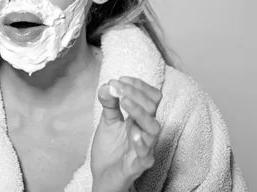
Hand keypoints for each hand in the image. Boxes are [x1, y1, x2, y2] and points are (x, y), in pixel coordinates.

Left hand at [90, 77, 161, 191]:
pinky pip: (146, 156)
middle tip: (118, 87)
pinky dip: (142, 144)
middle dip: (135, 94)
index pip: (151, 97)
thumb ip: (108, 103)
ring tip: (125, 102)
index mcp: (140, 119)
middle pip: (152, 108)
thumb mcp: (107, 122)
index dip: (138, 86)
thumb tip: (108, 86)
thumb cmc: (110, 150)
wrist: (103, 177)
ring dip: (140, 112)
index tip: (120, 79)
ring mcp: (144, 148)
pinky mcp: (138, 165)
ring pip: (153, 128)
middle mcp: (145, 131)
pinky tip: (133, 134)